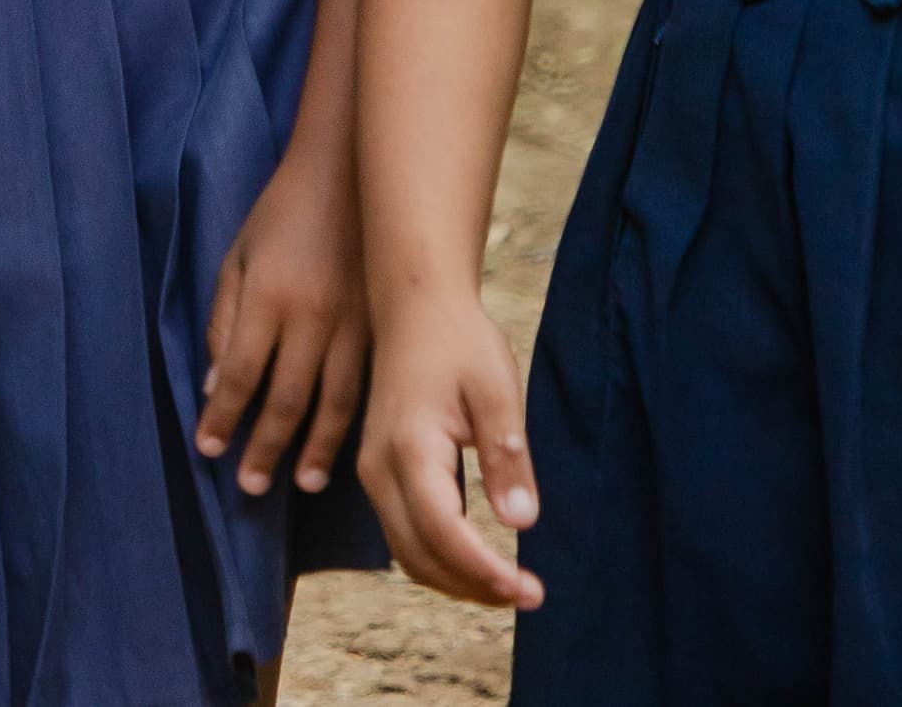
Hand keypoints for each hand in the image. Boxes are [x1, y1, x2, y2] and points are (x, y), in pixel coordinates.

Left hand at [198, 141, 369, 496]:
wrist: (348, 174)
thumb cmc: (282, 215)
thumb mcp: (237, 258)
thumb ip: (225, 323)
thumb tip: (217, 388)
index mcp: (268, 297)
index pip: (241, 375)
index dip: (223, 418)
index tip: (208, 450)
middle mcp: (312, 317)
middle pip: (286, 399)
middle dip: (265, 448)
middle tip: (250, 487)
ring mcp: (354, 323)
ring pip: (335, 402)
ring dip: (315, 448)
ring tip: (301, 484)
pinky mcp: (383, 325)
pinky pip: (367, 384)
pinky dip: (355, 421)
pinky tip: (347, 445)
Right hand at [357, 286, 542, 609]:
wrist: (415, 305)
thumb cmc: (460, 341)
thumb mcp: (497, 389)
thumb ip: (507, 455)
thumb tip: (521, 522)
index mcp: (409, 448)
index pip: (443, 532)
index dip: (484, 571)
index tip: (528, 589)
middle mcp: (379, 469)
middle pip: (419, 556)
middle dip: (473, 588)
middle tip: (529, 596)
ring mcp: (372, 473)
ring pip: (407, 553)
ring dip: (456, 580)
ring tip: (509, 587)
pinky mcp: (378, 473)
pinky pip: (404, 535)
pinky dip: (440, 559)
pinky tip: (480, 560)